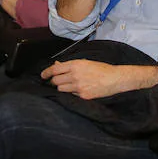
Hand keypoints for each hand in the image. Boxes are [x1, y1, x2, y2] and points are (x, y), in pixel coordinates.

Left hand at [41, 60, 157, 99]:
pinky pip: (70, 95)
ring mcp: (78, 87)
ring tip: (69, 85)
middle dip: (54, 81)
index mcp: (76, 65)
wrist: (115, 78)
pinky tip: (77, 90)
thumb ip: (70, 64)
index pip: (55, 69)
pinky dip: (71, 93)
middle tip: (57, 81)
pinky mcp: (83, 96)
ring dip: (62, 87)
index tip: (42, 76)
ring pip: (61, 89)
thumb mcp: (85, 62)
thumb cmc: (101, 69)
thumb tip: (57, 65)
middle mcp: (75, 75)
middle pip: (56, 80)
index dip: (46, 73)